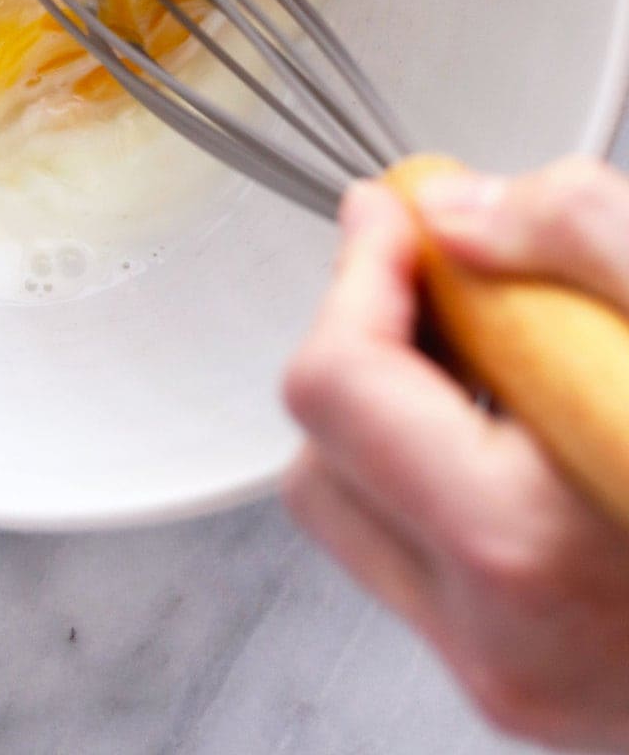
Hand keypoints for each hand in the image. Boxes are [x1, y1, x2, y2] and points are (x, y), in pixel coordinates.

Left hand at [282, 159, 628, 750]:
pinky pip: (426, 558)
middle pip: (320, 452)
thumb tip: (458, 213)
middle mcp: (501, 638)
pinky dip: (450, 473)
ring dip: (403, 411)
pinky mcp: (535, 688)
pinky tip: (544, 427)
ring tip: (514, 357)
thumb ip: (578, 231)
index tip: (399, 211)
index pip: (333, 382)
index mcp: (525, 544)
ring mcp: (515, 680)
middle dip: (370, 341)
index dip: (359, 266)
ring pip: (361, 512)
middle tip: (454, 278)